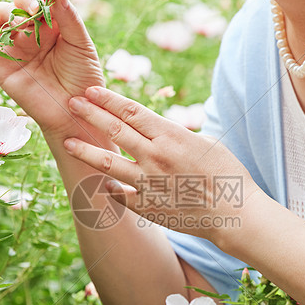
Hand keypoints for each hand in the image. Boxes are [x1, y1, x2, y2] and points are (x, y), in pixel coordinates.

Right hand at [0, 0, 105, 141]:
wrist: (74, 113)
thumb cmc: (83, 79)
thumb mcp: (82, 46)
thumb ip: (69, 18)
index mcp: (51, 25)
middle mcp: (30, 33)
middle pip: (16, 4)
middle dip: (23, 1)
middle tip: (33, 11)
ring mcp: (13, 47)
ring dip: (5, 13)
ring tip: (20, 26)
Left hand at [62, 87, 261, 244]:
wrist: (236, 213)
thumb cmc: (227, 174)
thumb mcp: (204, 143)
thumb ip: (174, 135)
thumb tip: (156, 130)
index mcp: (171, 136)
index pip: (131, 111)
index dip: (108, 99)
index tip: (90, 90)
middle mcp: (155, 156)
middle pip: (115, 130)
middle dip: (90, 114)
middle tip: (70, 103)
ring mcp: (149, 183)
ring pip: (109, 163)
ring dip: (86, 151)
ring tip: (68, 141)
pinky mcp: (148, 207)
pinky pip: (121, 194)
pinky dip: (110, 187)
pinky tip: (100, 183)